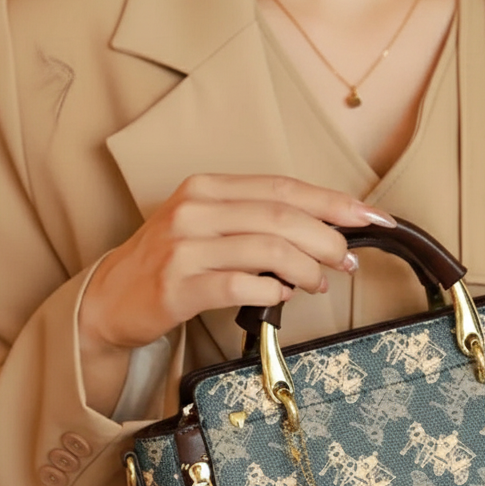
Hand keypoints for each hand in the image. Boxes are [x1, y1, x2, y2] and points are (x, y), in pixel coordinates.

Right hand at [77, 174, 394, 412]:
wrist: (111, 298)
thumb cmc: (172, 261)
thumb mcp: (209, 225)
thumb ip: (257, 221)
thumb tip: (326, 229)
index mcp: (208, 187)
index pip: (284, 188)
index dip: (334, 201)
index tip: (373, 216)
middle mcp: (195, 210)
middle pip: (282, 217)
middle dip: (328, 238)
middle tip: (347, 260)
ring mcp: (184, 248)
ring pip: (267, 250)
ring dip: (307, 269)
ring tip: (319, 282)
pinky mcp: (178, 287)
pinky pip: (240, 286)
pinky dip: (272, 292)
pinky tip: (282, 297)